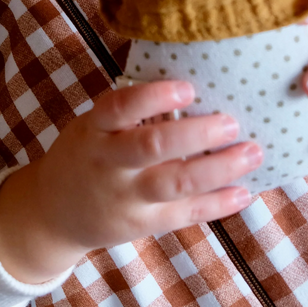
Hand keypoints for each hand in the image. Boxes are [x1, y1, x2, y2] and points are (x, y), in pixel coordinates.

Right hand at [0, 80, 261, 283]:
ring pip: (175, 182)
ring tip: (252, 152)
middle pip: (152, 146)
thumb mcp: (91, 127)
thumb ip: (128, 113)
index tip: (188, 87)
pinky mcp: (142, 224)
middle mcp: (107, 162)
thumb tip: (188, 82)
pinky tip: (243, 191)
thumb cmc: (86, 156)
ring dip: (218, 168)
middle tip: (232, 121)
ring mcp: (125, 196)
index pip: (119, 107)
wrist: (55, 213)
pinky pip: (183, 214)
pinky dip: (217, 204)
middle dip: (196, 134)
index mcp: (94, 129)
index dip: (153, 97)